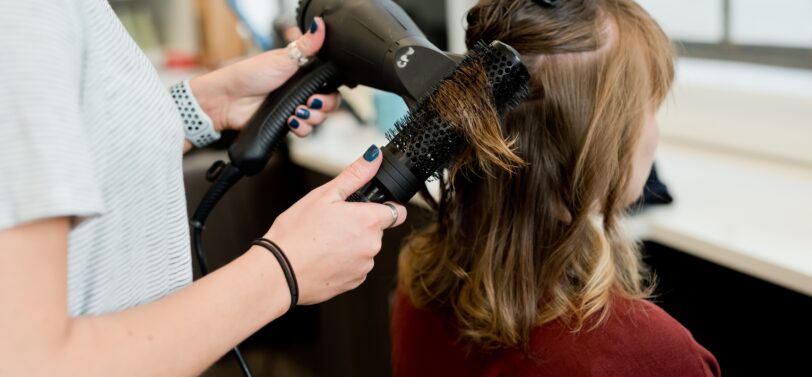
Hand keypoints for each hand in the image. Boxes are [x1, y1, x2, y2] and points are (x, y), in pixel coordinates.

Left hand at [189, 17, 338, 136]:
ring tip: (297, 112)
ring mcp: (295, 108)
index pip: (330, 84)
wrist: (229, 100)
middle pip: (329, 103)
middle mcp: (301, 91)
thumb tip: (320, 24)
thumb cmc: (250, 74)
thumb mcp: (283, 58)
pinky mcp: (287, 123)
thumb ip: (306, 45)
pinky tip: (290, 121)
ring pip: (319, 118)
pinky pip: (305, 131)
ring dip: (312, 118)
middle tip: (310, 101)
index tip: (323, 89)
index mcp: (303, 74)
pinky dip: (301, 128)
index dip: (332, 90)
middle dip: (324, 106)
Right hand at [263, 146, 406, 304]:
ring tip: (323, 241)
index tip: (369, 207)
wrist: (279, 272)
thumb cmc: (296, 232)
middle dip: (360, 225)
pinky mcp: (354, 282)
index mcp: (368, 221)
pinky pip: (355, 267)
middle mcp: (372, 245)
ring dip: (351, 244)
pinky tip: (323, 257)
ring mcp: (364, 266)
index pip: (397, 212)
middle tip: (332, 223)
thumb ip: (355, 175)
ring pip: (365, 249)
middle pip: (377, 230)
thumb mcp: (324, 195)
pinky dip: (344, 262)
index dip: (385, 206)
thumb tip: (374, 157)